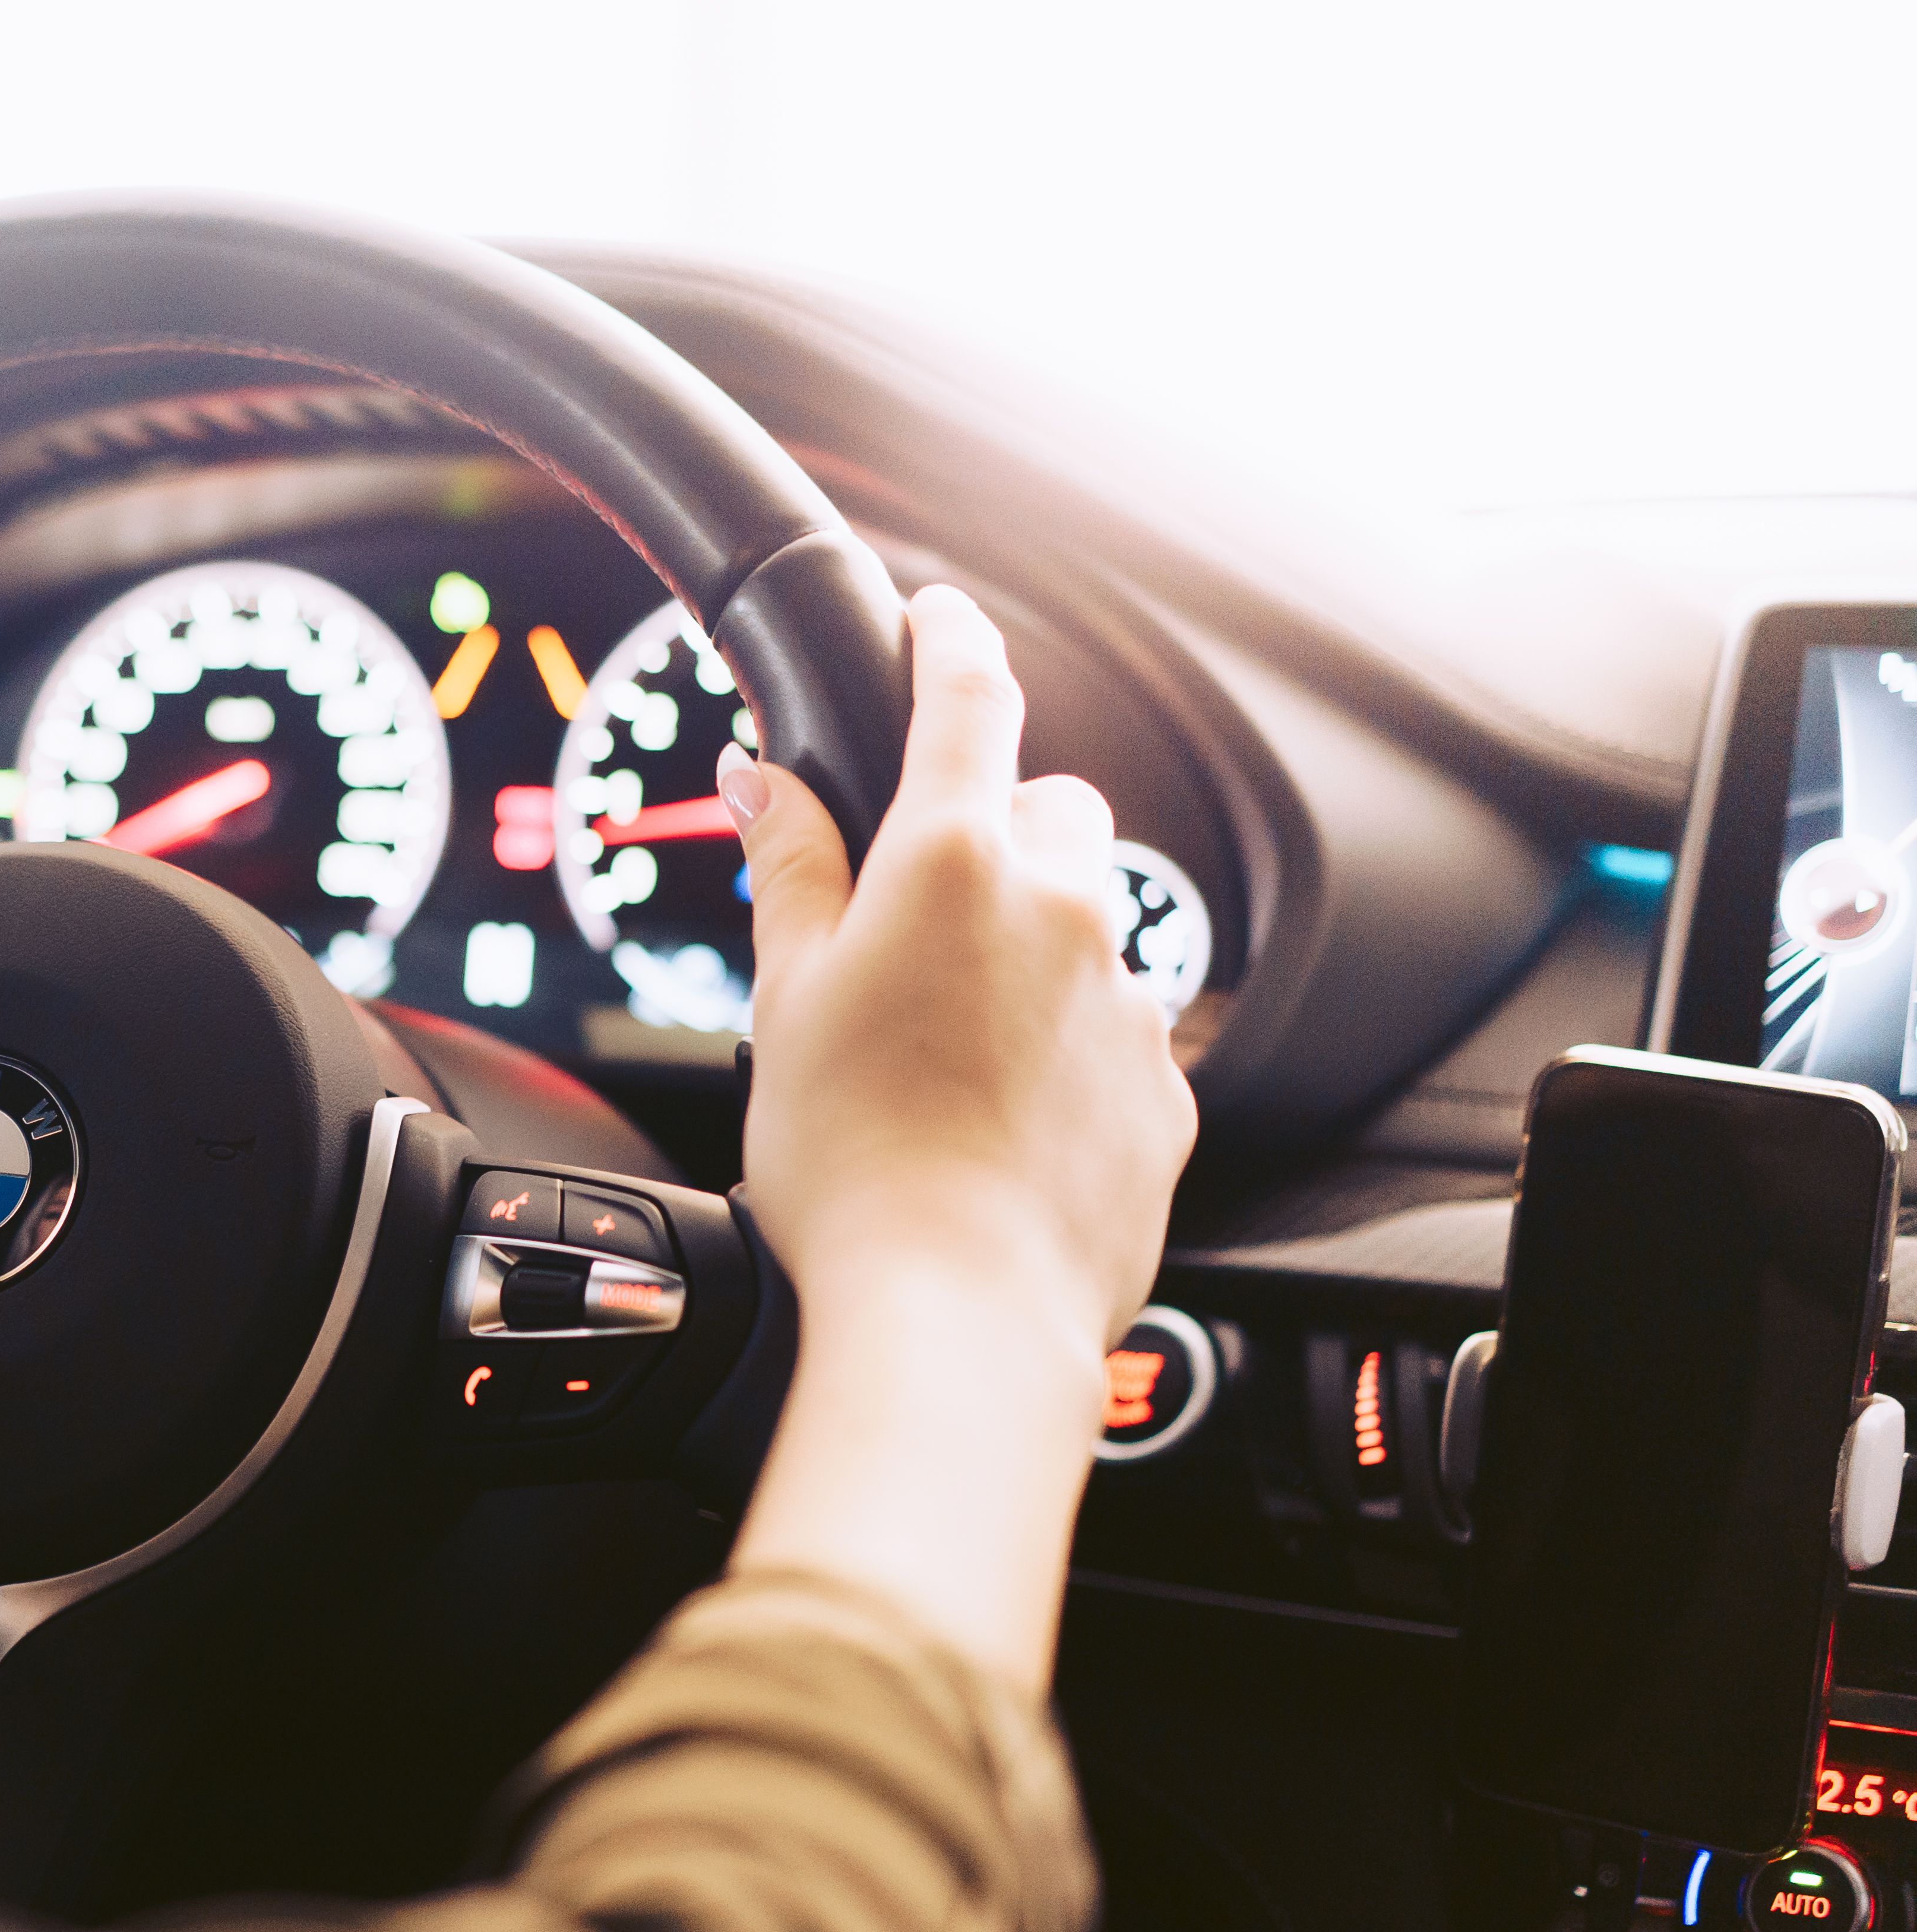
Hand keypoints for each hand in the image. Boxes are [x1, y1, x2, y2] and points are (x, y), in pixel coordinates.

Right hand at [714, 585, 1196, 1686]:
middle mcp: (1066, 909)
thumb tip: (766, 780)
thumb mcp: (784, 1000)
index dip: (949, 636)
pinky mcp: (1166, 1088)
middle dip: (996, 830)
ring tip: (953, 1040)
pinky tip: (1002, 1111)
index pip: (969, 694)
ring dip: (1035, 945)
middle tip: (916, 909)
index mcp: (956, 864)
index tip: (938, 617)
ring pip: (1093, 921)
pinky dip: (1070, 1041)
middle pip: (1052, 809)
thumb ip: (790, 869)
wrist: (955, 1314)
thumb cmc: (850, 1168)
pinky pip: (1120, 1026)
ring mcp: (1130, 1000)